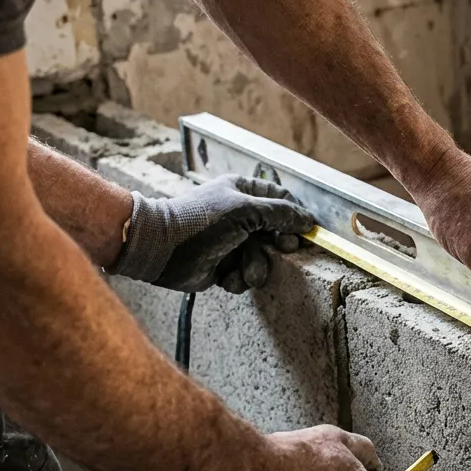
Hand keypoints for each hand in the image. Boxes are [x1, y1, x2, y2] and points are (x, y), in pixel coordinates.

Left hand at [110, 175, 314, 292]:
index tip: (307, 231)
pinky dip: (238, 278)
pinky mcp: (224, 266)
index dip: (296, 215)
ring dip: (256, 267)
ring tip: (243, 269)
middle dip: (278, 246)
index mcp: (242, 192)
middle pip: (277, 232)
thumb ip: (281, 214)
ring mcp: (232, 242)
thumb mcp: (246, 211)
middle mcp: (239, 216)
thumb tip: (309, 221)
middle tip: (281, 249)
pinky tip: (225, 276)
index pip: (281, 199)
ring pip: (263, 259)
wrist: (162, 250)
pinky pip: (245, 275)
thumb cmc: (202, 222)